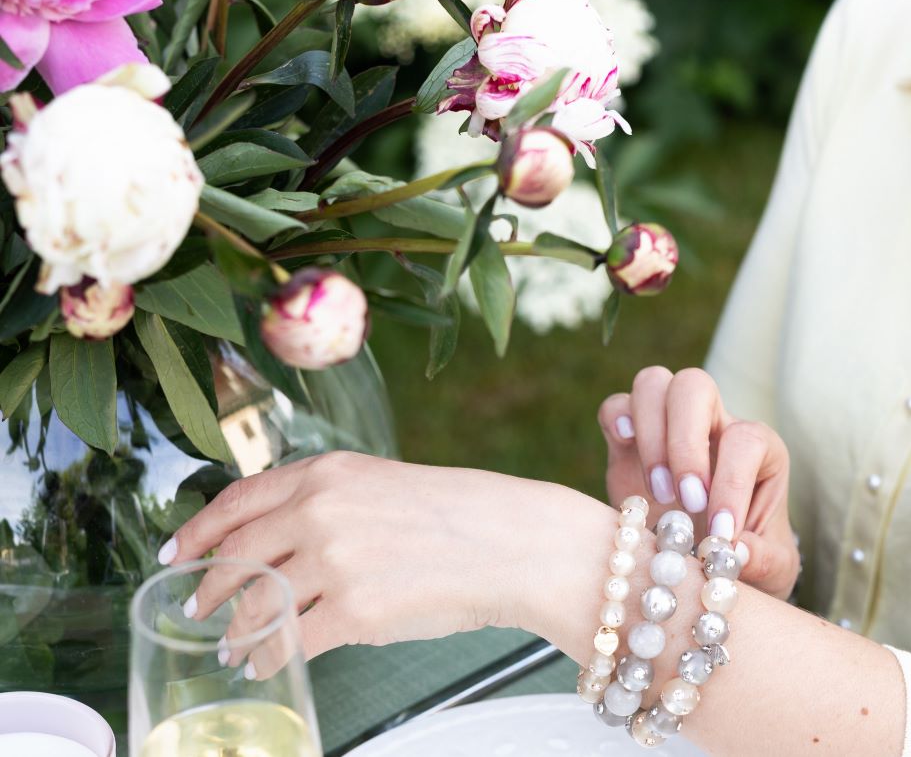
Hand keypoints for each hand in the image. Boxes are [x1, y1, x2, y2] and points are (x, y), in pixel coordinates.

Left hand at [161, 453, 554, 675]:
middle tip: (196, 610)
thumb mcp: (380, 484)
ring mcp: (334, 560)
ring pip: (256, 605)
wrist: (509, 541)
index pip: (239, 499)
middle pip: (237, 556)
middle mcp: (320, 510)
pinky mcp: (353, 611)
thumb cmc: (455, 514)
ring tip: (233, 646)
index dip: (199, 530)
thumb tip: (273, 541)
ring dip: (236, 632)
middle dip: (208, 590)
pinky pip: (288, 643)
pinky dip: (268, 658)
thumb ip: (325, 501)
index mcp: (327, 471)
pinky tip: (265, 663)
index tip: (176, 553)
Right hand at [598, 366, 799, 599]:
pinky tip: (623, 445)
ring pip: (653, 385)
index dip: (732, 481)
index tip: (720, 531)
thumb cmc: (750, 558)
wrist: (710, 564)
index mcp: (758, 447)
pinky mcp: (629, 442)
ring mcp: (667, 425)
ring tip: (658, 492)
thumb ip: (764, 561)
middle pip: (695, 386)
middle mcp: (713, 423)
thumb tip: (735, 551)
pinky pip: (616, 405)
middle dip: (685, 442)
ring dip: (650, 434)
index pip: (745, 439)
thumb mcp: (774, 572)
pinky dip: (616, 418)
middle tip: (684, 500)